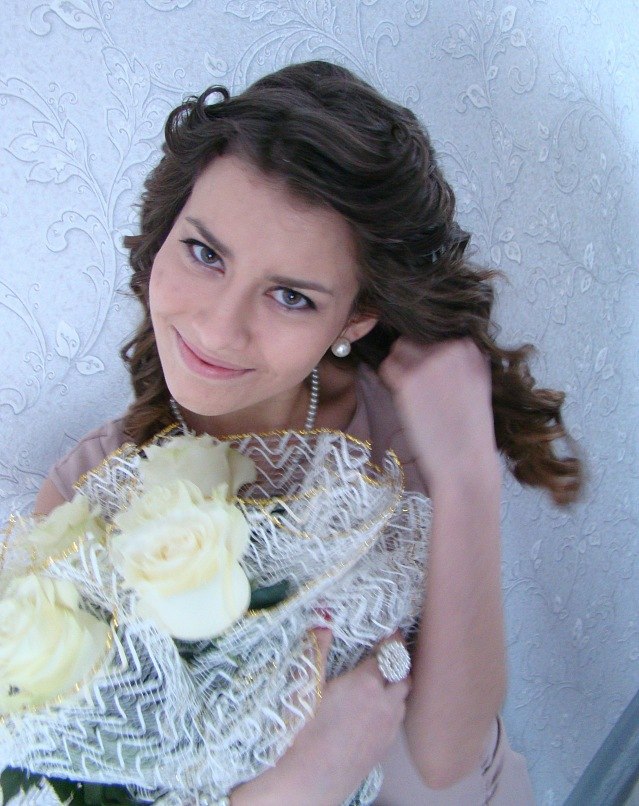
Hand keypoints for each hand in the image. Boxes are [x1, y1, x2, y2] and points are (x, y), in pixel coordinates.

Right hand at [232, 629, 409, 805]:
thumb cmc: (304, 729)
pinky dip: (392, 709)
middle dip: (398, 663)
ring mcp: (388, 727)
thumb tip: (324, 623)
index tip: (393, 632)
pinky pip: (396, 720)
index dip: (391, 641)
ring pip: (403, 699)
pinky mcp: (386, 747)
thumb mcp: (306, 685)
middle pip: (403, 675)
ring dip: (397, 687)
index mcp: (366, 682)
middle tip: (390, 654)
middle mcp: (385, 702)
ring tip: (384, 681)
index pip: (388, 654)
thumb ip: (318, 650)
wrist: (311, 779)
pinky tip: (377, 711)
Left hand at [378, 337, 497, 491]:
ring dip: (399, 369)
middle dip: (411, 358)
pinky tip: (406, 402)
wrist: (465, 464)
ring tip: (413, 395)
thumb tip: (431, 343)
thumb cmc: (469, 431)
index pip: (435, 333)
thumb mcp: (477, 382)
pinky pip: (386, 367)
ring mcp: (430, 360)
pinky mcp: (408, 378)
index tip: (430, 375)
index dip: (426, 352)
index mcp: (472, 348)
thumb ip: (459, 358)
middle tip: (419, 387)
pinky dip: (389, 383)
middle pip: (414, 337)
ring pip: (397, 349)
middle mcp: (453, 347)